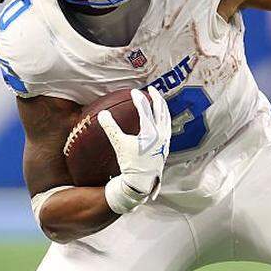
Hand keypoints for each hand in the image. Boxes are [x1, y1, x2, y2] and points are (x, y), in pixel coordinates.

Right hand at [98, 88, 171, 213]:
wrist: (142, 181)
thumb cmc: (130, 163)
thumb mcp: (119, 144)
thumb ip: (111, 128)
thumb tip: (102, 114)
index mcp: (151, 131)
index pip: (145, 109)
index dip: (138, 99)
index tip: (133, 92)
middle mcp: (161, 133)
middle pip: (161, 109)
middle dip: (156, 97)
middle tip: (150, 89)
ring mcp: (166, 140)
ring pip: (167, 117)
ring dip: (162, 107)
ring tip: (158, 100)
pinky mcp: (166, 145)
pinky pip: (168, 126)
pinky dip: (164, 117)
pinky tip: (160, 118)